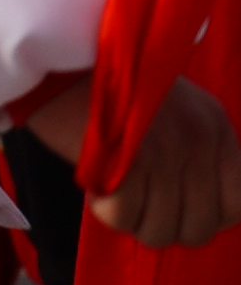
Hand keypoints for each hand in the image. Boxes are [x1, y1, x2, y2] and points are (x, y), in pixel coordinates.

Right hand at [50, 74, 240, 250]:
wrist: (60, 54)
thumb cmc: (108, 86)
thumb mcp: (174, 110)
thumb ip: (193, 151)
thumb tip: (189, 206)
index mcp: (217, 128)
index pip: (236, 207)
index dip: (202, 218)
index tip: (171, 208)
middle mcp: (201, 141)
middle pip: (198, 228)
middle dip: (162, 226)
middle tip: (134, 203)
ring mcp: (169, 151)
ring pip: (160, 230)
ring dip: (131, 221)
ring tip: (112, 192)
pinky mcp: (132, 160)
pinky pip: (123, 216)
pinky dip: (105, 209)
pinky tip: (95, 186)